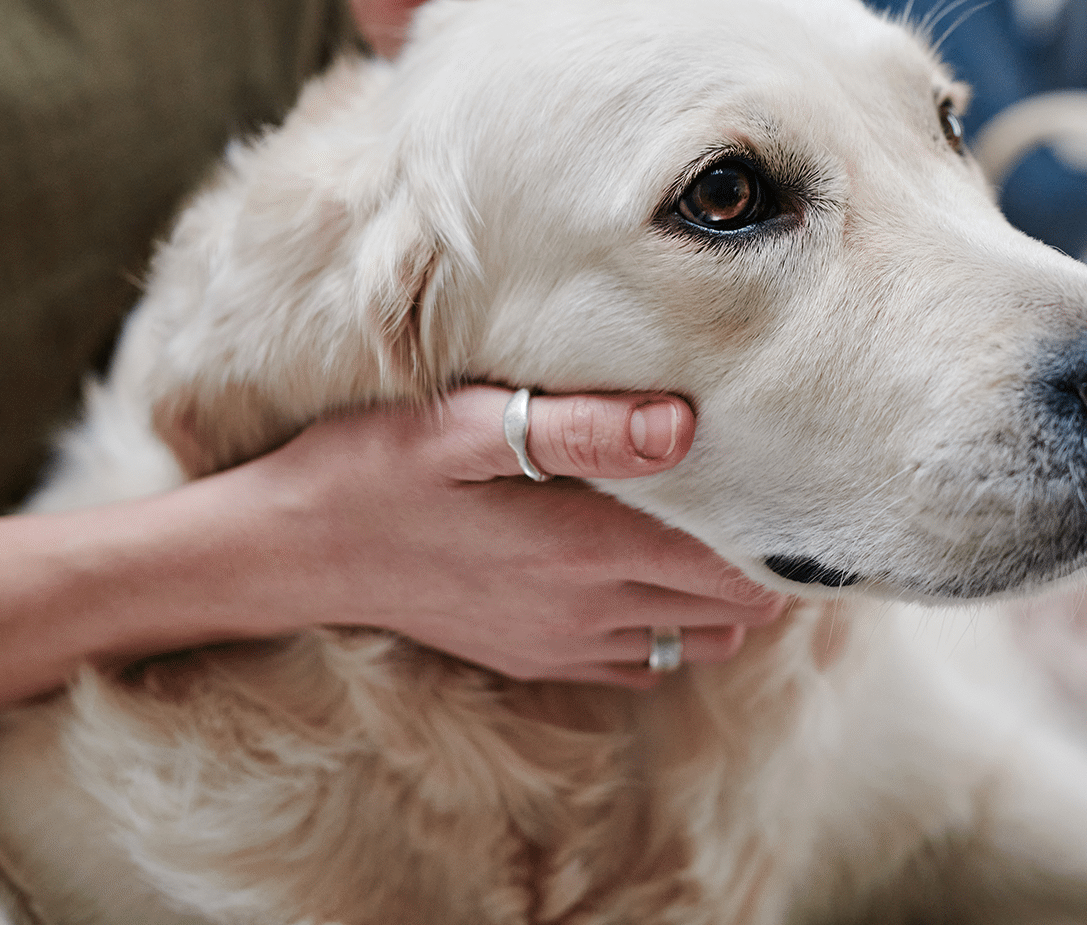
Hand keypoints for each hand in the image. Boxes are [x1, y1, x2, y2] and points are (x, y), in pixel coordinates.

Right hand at [228, 386, 786, 687]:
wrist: (294, 551)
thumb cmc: (374, 468)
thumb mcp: (462, 427)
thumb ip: (578, 428)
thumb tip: (685, 424)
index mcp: (585, 549)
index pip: (734, 566)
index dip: (777, 532)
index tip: (792, 480)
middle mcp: (588, 611)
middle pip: (730, 606)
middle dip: (764, 560)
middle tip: (770, 493)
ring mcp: (563, 643)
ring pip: (695, 640)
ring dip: (724, 596)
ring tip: (721, 530)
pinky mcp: (536, 657)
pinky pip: (640, 663)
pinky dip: (671, 628)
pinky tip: (652, 575)